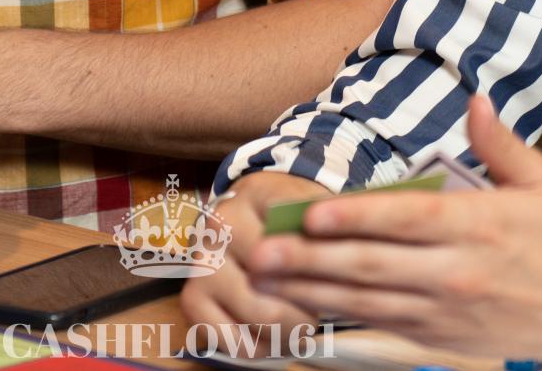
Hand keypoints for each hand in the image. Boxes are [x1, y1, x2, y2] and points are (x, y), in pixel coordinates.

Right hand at [179, 172, 330, 354]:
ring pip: (258, 314)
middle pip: (276, 280)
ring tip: (303, 325)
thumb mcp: (314, 207)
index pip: (294, 230)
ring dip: (290, 330)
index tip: (336, 275)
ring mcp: (201, 261)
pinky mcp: (191, 297)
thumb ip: (331, 222)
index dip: (318, 262)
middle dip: (309, 305)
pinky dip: (261, 348)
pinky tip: (273, 335)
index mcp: (257, 192)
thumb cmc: (291, 221)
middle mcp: (221, 222)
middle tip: (321, 310)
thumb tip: (349, 244)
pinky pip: (233, 341)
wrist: (249, 219)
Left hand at [243, 97, 541, 364]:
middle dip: (312, 259)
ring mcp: (443, 311)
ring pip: (366, 302)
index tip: (313, 214)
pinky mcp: (437, 338)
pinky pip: (378, 329)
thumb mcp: (540, 183)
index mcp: (479, 226)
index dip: (357, 219)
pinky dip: (336, 320)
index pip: (407, 221)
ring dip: (310, 291)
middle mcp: (456, 272)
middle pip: (374, 266)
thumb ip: (500, 143)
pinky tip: (299, 309)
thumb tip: (475, 100)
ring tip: (263, 279)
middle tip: (262, 251)